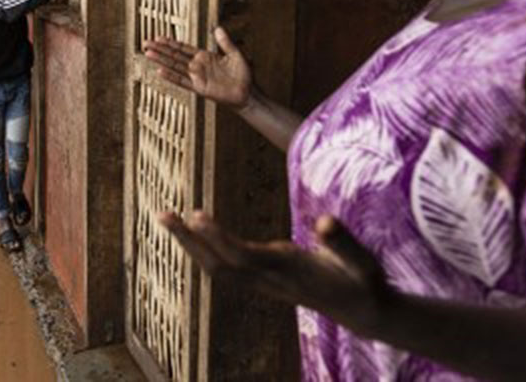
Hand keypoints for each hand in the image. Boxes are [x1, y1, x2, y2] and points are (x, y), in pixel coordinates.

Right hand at [144, 27, 253, 107]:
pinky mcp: (199, 87)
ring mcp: (196, 77)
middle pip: (174, 56)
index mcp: (204, 56)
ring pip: (174, 66)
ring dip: (161, 60)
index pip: (183, 48)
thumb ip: (225, 42)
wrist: (247, 92)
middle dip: (160, 49)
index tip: (158, 37)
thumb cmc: (243, 74)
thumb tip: (218, 28)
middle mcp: (197, 66)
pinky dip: (171, 76)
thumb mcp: (235, 54)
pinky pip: (182, 81)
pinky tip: (160, 71)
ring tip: (148, 54)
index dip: (171, 43)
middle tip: (146, 43)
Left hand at [159, 211, 392, 338]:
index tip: (195, 216)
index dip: (218, 238)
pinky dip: (203, 249)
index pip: (243, 256)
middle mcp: (269, 278)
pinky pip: (224, 268)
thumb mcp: (362, 261)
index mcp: (288, 269)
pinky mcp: (263, 281)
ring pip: (217, 267)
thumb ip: (343, 242)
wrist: (363, 312)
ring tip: (167, 218)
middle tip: (162, 214)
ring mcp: (263, 282)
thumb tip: (325, 222)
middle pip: (219, 263)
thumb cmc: (362, 281)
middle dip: (189, 240)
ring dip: (190, 244)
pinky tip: (190, 234)